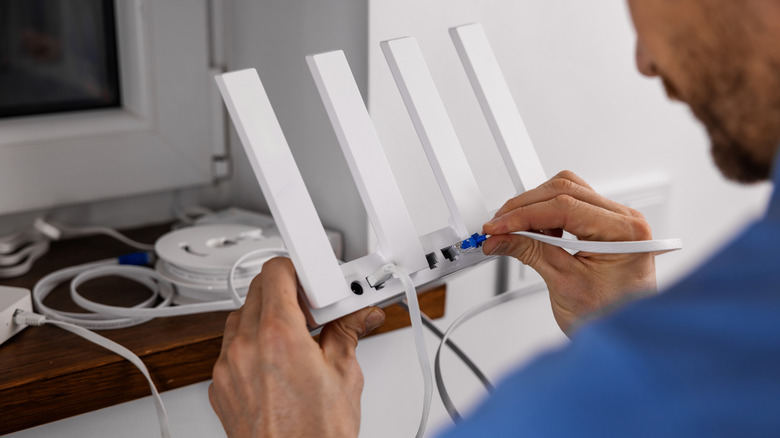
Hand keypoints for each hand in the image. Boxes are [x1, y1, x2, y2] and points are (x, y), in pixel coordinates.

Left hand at [209, 257, 385, 437]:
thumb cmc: (315, 436)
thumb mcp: (345, 376)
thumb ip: (347, 332)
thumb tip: (359, 314)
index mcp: (279, 336)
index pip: (277, 272)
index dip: (300, 270)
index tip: (317, 282)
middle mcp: (246, 347)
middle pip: (258, 290)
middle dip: (288, 290)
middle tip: (314, 308)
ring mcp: (228, 367)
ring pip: (241, 316)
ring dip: (267, 315)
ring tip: (298, 335)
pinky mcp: (220, 386)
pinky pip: (231, 346)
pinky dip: (252, 342)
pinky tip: (278, 360)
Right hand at [482, 171, 656, 333]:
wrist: (626, 336)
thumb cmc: (611, 316)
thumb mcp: (564, 284)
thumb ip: (530, 252)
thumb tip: (501, 238)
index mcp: (623, 232)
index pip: (564, 207)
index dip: (523, 214)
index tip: (498, 226)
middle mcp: (624, 220)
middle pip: (565, 190)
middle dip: (525, 207)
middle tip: (499, 227)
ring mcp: (616, 221)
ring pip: (568, 191)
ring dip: (536, 207)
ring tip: (516, 230)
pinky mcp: (605, 226)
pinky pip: (573, 205)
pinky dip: (548, 214)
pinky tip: (536, 233)